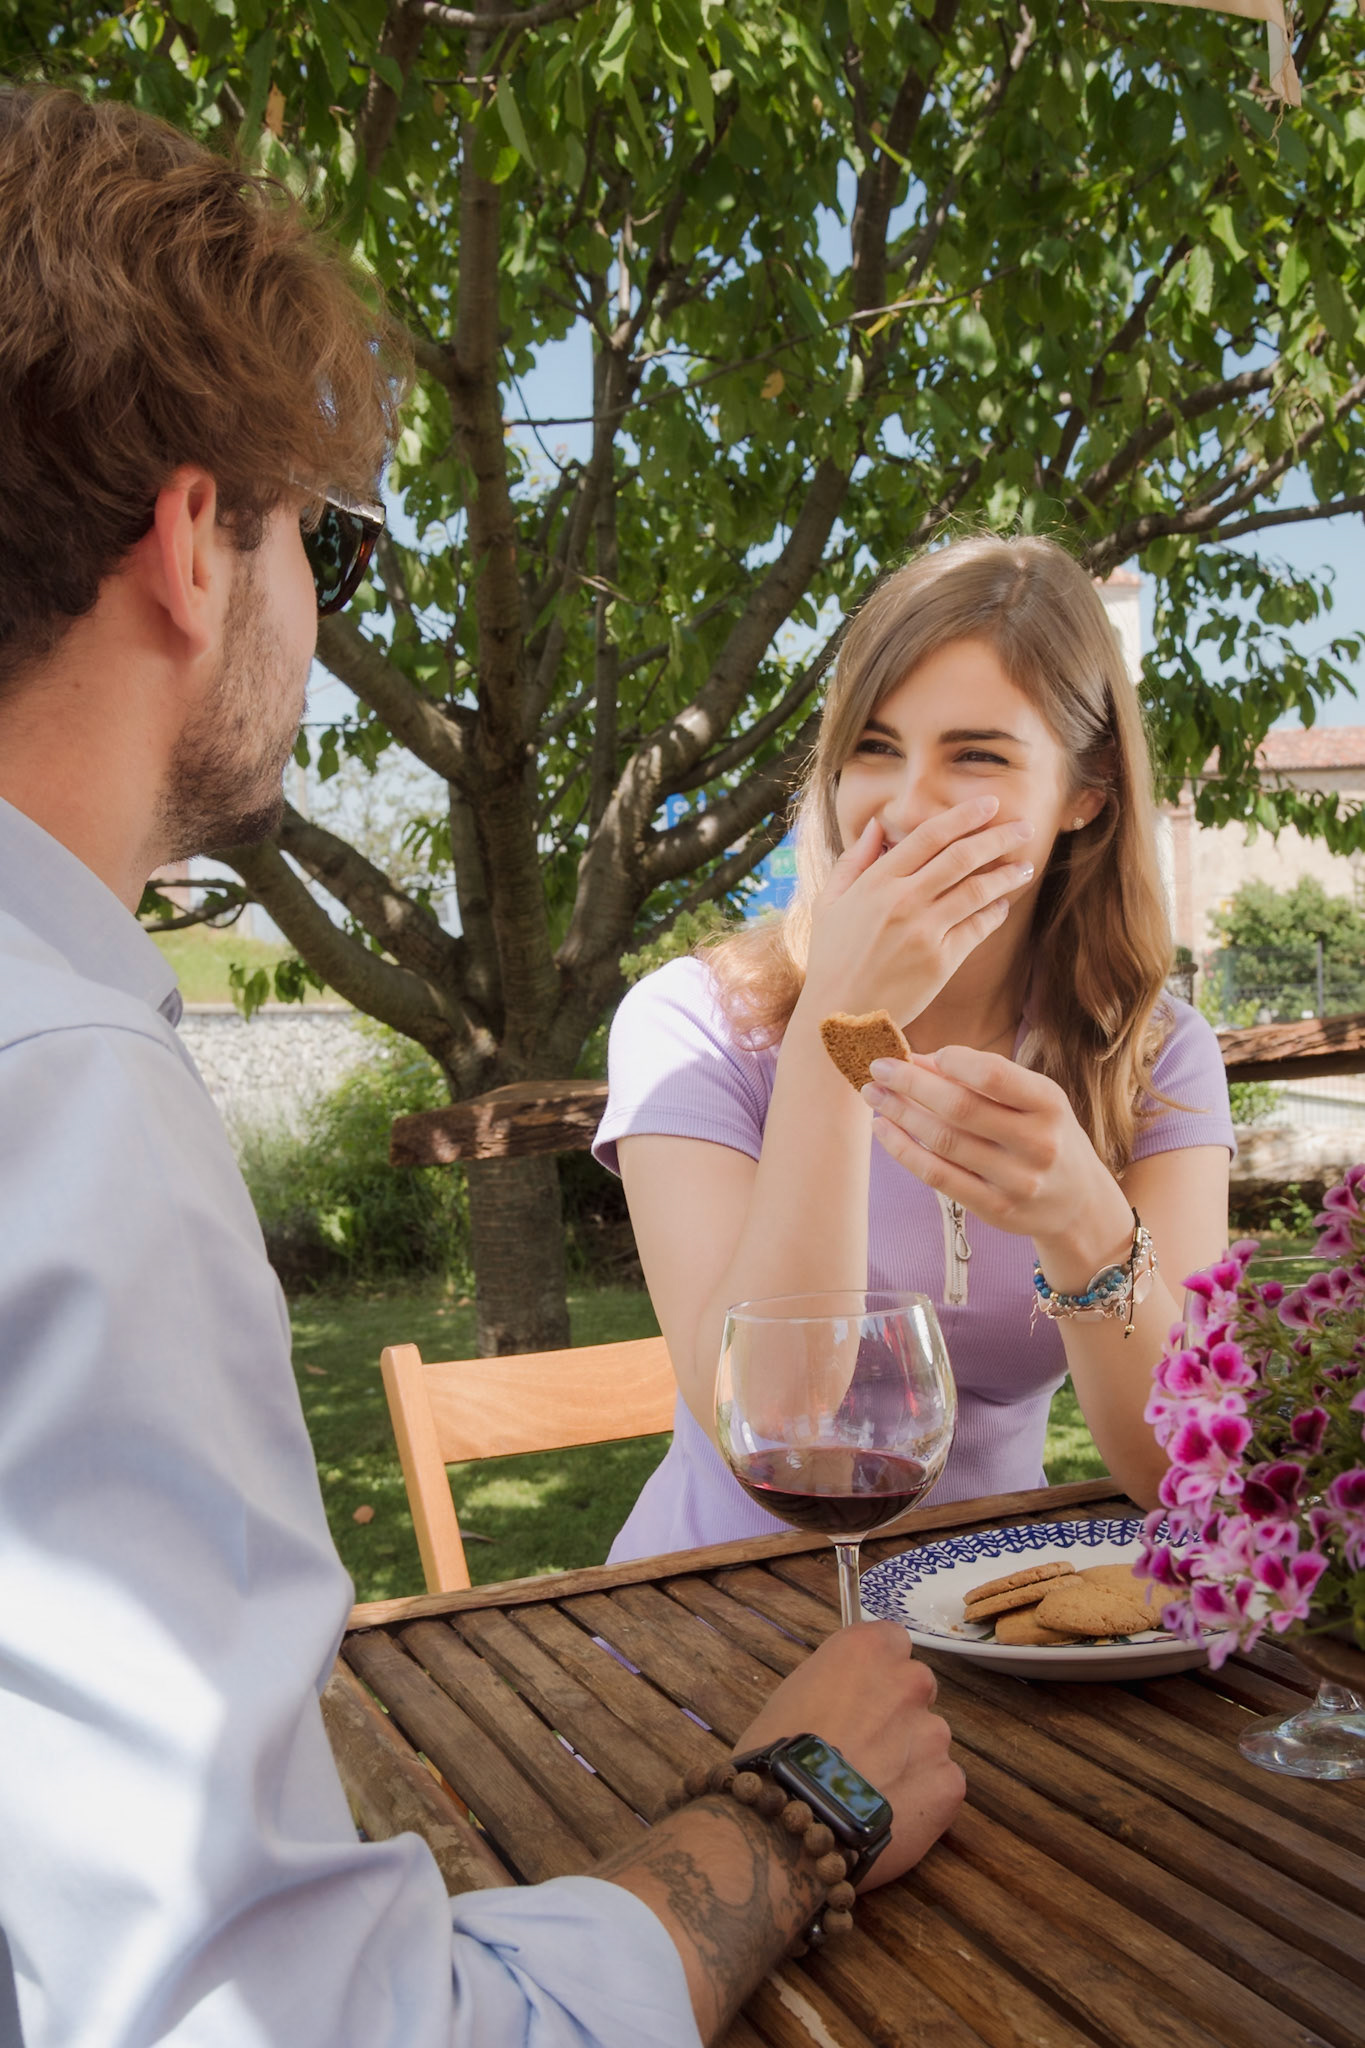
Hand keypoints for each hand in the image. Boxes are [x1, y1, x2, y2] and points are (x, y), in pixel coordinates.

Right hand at [730, 1621, 962, 1885]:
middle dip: (896, 1712)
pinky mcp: (949, 1783)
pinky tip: (889, 1815)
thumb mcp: (793, 1694)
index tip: (859, 1694)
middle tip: (863, 1747)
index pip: (890, 1640)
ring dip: (908, 1756)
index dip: (875, 1670)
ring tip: (872, 1791)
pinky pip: (940, 1783)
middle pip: (915, 1688)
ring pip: (927, 1739)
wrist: (793, 1823)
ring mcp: (935, 1733)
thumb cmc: (777, 1753)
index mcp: (868, 1650)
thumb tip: (850, 1700)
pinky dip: (921, 1797)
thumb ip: (836, 1683)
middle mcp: (909, 1681)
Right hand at [800, 799, 1035, 1029]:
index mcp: (875, 882)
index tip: (990, 805)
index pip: (928, 836)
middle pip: (962, 856)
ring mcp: (924, 931)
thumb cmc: (832, 958)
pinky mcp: (941, 960)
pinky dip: (995, 911)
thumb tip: (879, 826)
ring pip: (977, 890)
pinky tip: (1003, 903)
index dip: (964, 816)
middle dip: (998, 838)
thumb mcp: (829, 903)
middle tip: (1024, 828)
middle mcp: (902, 901)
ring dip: (1007, 874)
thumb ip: (853, 860)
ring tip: (1025, 866)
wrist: (840, 1015)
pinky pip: (978, 927)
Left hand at [862, 1045, 1131, 1277]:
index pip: (993, 1075)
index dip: (950, 1061)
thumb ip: (984, 1079)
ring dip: (899, 1113)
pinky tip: (883, 1130)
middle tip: (877, 1068)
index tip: (919, 1054)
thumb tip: (918, 1060)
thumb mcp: (1034, 1099)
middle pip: (960, 1108)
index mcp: (1050, 1104)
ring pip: (943, 1141)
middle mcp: (1037, 1143)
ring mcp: (1017, 1180)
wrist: (1078, 1203)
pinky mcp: (995, 1209)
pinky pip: (937, 1176)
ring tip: (873, 1095)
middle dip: (910, 1083)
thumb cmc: (1045, 1135)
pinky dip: (903, 1150)